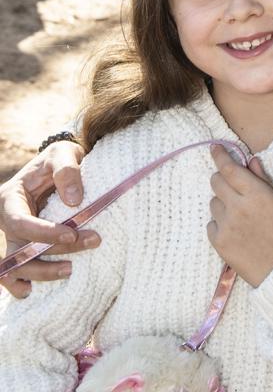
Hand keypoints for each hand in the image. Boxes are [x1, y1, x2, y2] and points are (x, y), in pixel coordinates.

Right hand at [0, 142, 99, 298]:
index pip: (21, 223)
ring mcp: (15, 236)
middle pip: (20, 248)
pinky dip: (19, 285)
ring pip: (17, 265)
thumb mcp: (62, 153)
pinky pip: (14, 272)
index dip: (44, 233)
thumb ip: (67, 170)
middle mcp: (9, 220)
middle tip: (92, 242)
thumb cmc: (58, 158)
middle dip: (53, 252)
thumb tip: (74, 201)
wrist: (59, 164)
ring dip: (42, 273)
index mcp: (11, 198)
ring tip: (72, 270)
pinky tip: (31, 291)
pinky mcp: (25, 246)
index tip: (71, 235)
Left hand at [207, 145, 272, 286]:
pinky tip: (235, 231)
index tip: (215, 148)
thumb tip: (249, 160)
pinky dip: (219, 223)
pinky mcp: (219, 244)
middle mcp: (238, 207)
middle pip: (216, 182)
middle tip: (232, 186)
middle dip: (222, 179)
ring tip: (240, 215)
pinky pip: (211, 224)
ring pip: (213, 203)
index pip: (230, 168)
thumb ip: (262, 179)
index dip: (220, 155)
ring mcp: (227, 226)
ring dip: (222, 203)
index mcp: (256, 193)